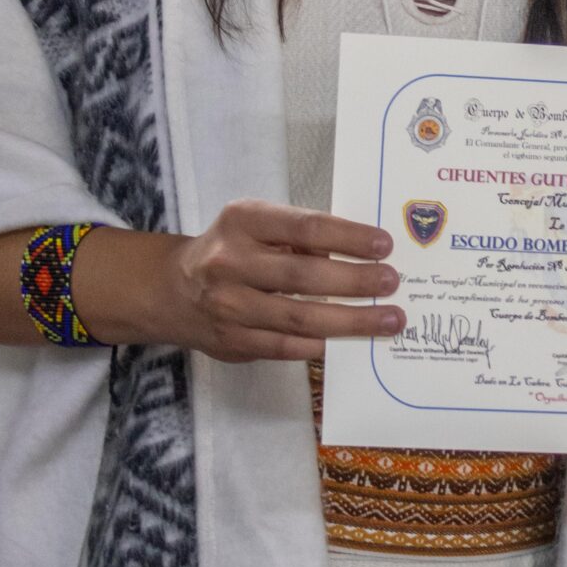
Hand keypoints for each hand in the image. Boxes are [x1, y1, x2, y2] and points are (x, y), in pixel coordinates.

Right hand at [78, 202, 401, 362]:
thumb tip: (362, 255)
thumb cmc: (233, 250)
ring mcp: (228, 305)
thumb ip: (300, 237)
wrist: (173, 290)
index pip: (305, 226)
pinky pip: (285, 345)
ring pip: (299, 316)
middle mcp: (230, 262)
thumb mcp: (258, 226)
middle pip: (304, 274)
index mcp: (243, 221)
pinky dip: (320, 344)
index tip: (384, 245)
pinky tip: (349, 343)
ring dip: (350, 321)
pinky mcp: (232, 342)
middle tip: (392, 283)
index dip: (348, 236)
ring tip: (387, 320)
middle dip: (355, 280)